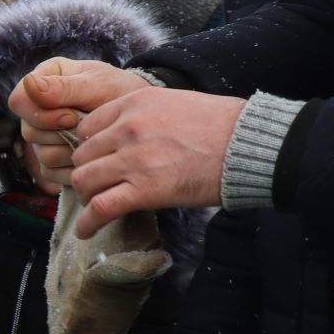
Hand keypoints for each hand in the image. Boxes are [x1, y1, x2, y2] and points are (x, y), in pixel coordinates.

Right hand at [8, 60, 148, 192]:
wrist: (142, 117)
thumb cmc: (121, 91)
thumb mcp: (97, 85)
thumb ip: (63, 88)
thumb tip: (28, 82)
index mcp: (43, 81)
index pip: (19, 101)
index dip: (41, 113)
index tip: (71, 116)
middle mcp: (38, 109)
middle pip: (29, 132)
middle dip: (61, 134)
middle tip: (87, 129)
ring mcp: (44, 136)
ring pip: (41, 155)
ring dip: (71, 152)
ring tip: (95, 141)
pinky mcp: (53, 159)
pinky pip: (51, 172)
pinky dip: (73, 169)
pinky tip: (93, 157)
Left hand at [67, 90, 244, 236]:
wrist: (252, 144)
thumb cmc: (224, 125)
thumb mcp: (175, 103)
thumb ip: (145, 115)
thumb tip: (129, 135)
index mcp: (134, 103)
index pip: (87, 127)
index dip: (88, 147)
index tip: (95, 160)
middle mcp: (127, 128)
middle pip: (82, 156)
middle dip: (86, 173)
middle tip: (97, 187)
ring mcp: (133, 159)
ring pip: (84, 180)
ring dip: (86, 197)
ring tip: (95, 207)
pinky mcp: (144, 190)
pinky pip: (100, 208)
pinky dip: (88, 223)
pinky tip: (87, 231)